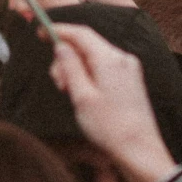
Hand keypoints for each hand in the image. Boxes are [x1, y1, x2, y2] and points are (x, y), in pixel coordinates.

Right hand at [48, 25, 176, 181]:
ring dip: (77, 69)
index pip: (81, 33)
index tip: (41, 32)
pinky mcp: (131, 81)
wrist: (140, 151)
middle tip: (60, 85)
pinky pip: (105, 68)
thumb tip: (61, 46)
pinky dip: (90, 75)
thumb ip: (70, 67)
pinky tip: (85, 95)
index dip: (59, 30)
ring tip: (72, 95)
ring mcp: (129, 69)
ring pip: (94, 58)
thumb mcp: (81, 97)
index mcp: (110, 59)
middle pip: (87, 45)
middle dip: (67, 59)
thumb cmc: (110, 128)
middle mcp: (123, 58)